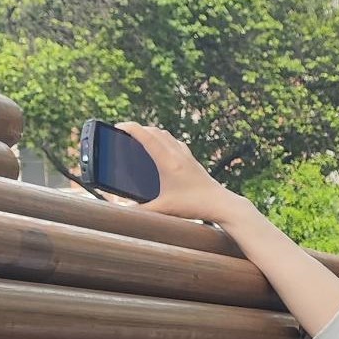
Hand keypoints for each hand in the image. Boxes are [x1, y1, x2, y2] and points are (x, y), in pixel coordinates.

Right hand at [119, 123, 249, 226]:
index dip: (129, 128)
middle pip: (154, 131)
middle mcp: (178, 154)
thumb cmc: (195, 206)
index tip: (117, 127)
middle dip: (137, 129)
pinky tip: (161, 150)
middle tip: (123, 133)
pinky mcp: (193, 160)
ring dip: (151, 132)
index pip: (146, 136)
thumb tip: (123, 211)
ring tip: (139, 139)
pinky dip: (164, 140)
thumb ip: (142, 210)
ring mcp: (187, 156)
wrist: (222, 204)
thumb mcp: (164, 208)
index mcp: (168, 162)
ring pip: (166, 134)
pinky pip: (175, 142)